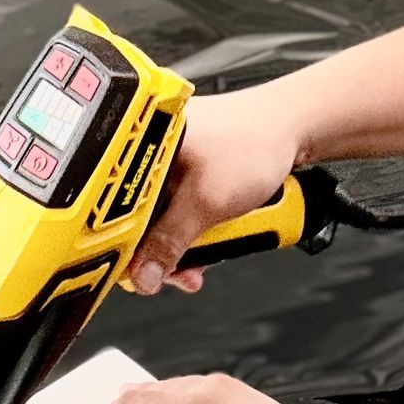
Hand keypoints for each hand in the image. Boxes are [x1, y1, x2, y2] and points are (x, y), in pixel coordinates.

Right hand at [128, 87, 304, 296]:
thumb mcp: (206, 203)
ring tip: (202, 258)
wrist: (294, 128)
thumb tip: (143, 275)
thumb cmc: (254, 142)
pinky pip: (178, 212)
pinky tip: (210, 241)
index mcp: (139, 146)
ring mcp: (169, 164)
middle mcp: (148, 153)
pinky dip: (193, 232)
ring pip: (159, 220)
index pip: (108, 207)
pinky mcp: (187, 175)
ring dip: (181, 247)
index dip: (119, 245)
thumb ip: (170, 243)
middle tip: (176, 273)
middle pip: (134, 219)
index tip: (132, 273)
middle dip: (158, 253)